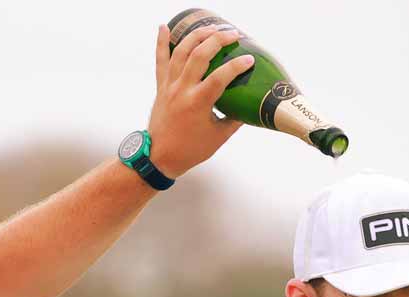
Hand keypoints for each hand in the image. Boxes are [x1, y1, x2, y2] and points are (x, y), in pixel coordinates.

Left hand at [145, 23, 252, 177]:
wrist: (159, 157)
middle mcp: (182, 90)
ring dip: (196, 35)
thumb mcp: (218, 137)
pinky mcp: (161, 86)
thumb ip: (235, 119)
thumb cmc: (189, 150)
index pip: (220, 77)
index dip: (236, 66)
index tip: (249, 59)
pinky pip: (160, 60)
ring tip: (212, 28)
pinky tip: (164, 27)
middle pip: (199, 55)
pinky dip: (161, 42)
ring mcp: (169, 86)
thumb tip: (249, 106)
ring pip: (181, 52)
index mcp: (197, 103)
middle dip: (217, 40)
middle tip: (233, 35)